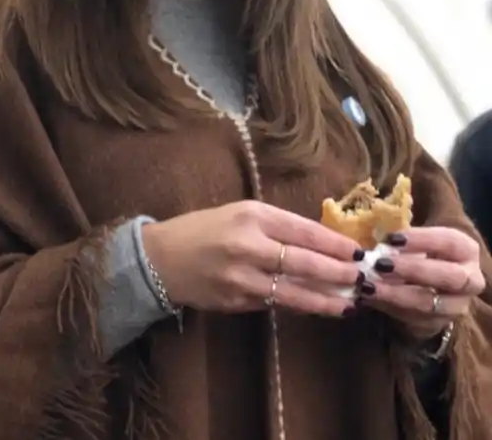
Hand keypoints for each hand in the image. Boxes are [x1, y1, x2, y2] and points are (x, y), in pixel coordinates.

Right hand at [142, 200, 364, 317]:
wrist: (159, 258)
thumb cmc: (202, 229)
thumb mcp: (238, 214)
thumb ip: (276, 227)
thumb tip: (322, 245)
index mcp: (250, 216)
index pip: (304, 231)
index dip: (335, 244)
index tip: (358, 252)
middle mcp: (247, 245)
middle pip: (305, 263)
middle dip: (339, 273)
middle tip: (361, 279)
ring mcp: (241, 277)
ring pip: (294, 292)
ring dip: (326, 299)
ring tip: (348, 303)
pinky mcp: (235, 301)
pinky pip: (274, 304)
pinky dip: (296, 305)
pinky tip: (314, 306)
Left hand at [364, 227, 485, 340]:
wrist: (427, 284)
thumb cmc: (416, 253)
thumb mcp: (412, 242)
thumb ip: (397, 243)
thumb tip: (371, 246)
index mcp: (465, 251)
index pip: (449, 242)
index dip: (421, 240)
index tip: (391, 239)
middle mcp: (470, 280)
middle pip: (450, 276)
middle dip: (413, 269)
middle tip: (381, 264)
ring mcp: (457, 306)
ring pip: (431, 304)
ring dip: (396, 295)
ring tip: (368, 286)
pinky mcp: (439, 324)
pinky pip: (415, 319)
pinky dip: (389, 308)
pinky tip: (369, 298)